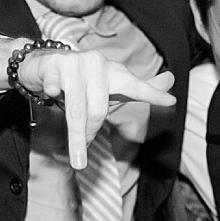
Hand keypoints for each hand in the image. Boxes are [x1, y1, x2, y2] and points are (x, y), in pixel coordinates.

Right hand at [17, 47, 175, 168]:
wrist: (48, 63)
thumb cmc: (86, 82)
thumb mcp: (114, 88)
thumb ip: (142, 88)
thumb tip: (171, 78)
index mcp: (117, 73)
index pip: (137, 87)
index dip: (153, 94)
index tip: (170, 101)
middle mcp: (99, 65)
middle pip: (98, 111)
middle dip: (91, 132)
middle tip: (86, 145)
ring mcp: (76, 64)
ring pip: (76, 108)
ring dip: (76, 135)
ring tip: (77, 156)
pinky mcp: (54, 65)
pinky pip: (54, 86)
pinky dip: (52, 93)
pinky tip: (53, 93)